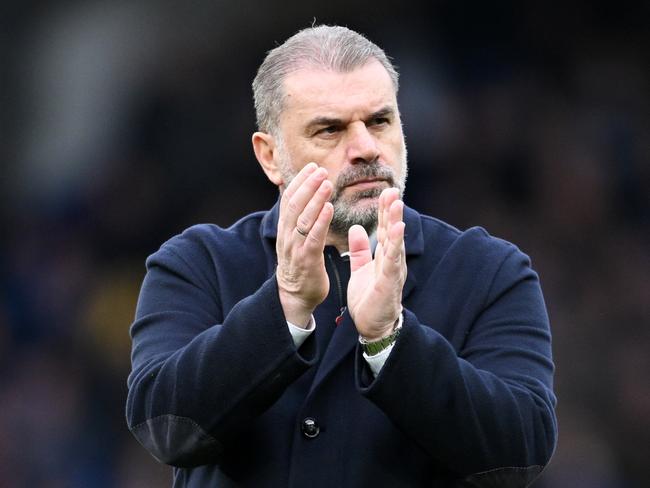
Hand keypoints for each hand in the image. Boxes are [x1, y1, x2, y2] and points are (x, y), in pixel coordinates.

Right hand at [276, 163, 333, 326]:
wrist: (295, 296)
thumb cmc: (300, 265)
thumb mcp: (295, 238)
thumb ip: (300, 219)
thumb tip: (306, 197)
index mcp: (285, 228)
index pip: (289, 198)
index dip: (300, 181)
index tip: (312, 166)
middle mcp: (287, 235)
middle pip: (294, 204)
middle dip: (307, 185)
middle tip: (320, 169)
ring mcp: (296, 247)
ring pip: (303, 218)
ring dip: (315, 199)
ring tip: (326, 183)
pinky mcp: (307, 260)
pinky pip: (313, 237)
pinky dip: (321, 221)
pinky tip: (329, 208)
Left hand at [347, 188, 405, 339]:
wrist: (373, 327)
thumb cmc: (369, 299)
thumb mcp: (361, 269)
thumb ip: (360, 250)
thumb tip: (357, 228)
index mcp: (383, 257)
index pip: (384, 229)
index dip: (384, 211)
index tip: (384, 192)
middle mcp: (392, 261)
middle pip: (391, 231)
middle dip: (392, 211)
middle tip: (392, 189)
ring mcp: (393, 271)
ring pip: (395, 242)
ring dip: (396, 222)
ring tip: (397, 204)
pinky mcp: (390, 282)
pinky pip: (392, 261)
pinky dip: (395, 244)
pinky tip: (397, 230)